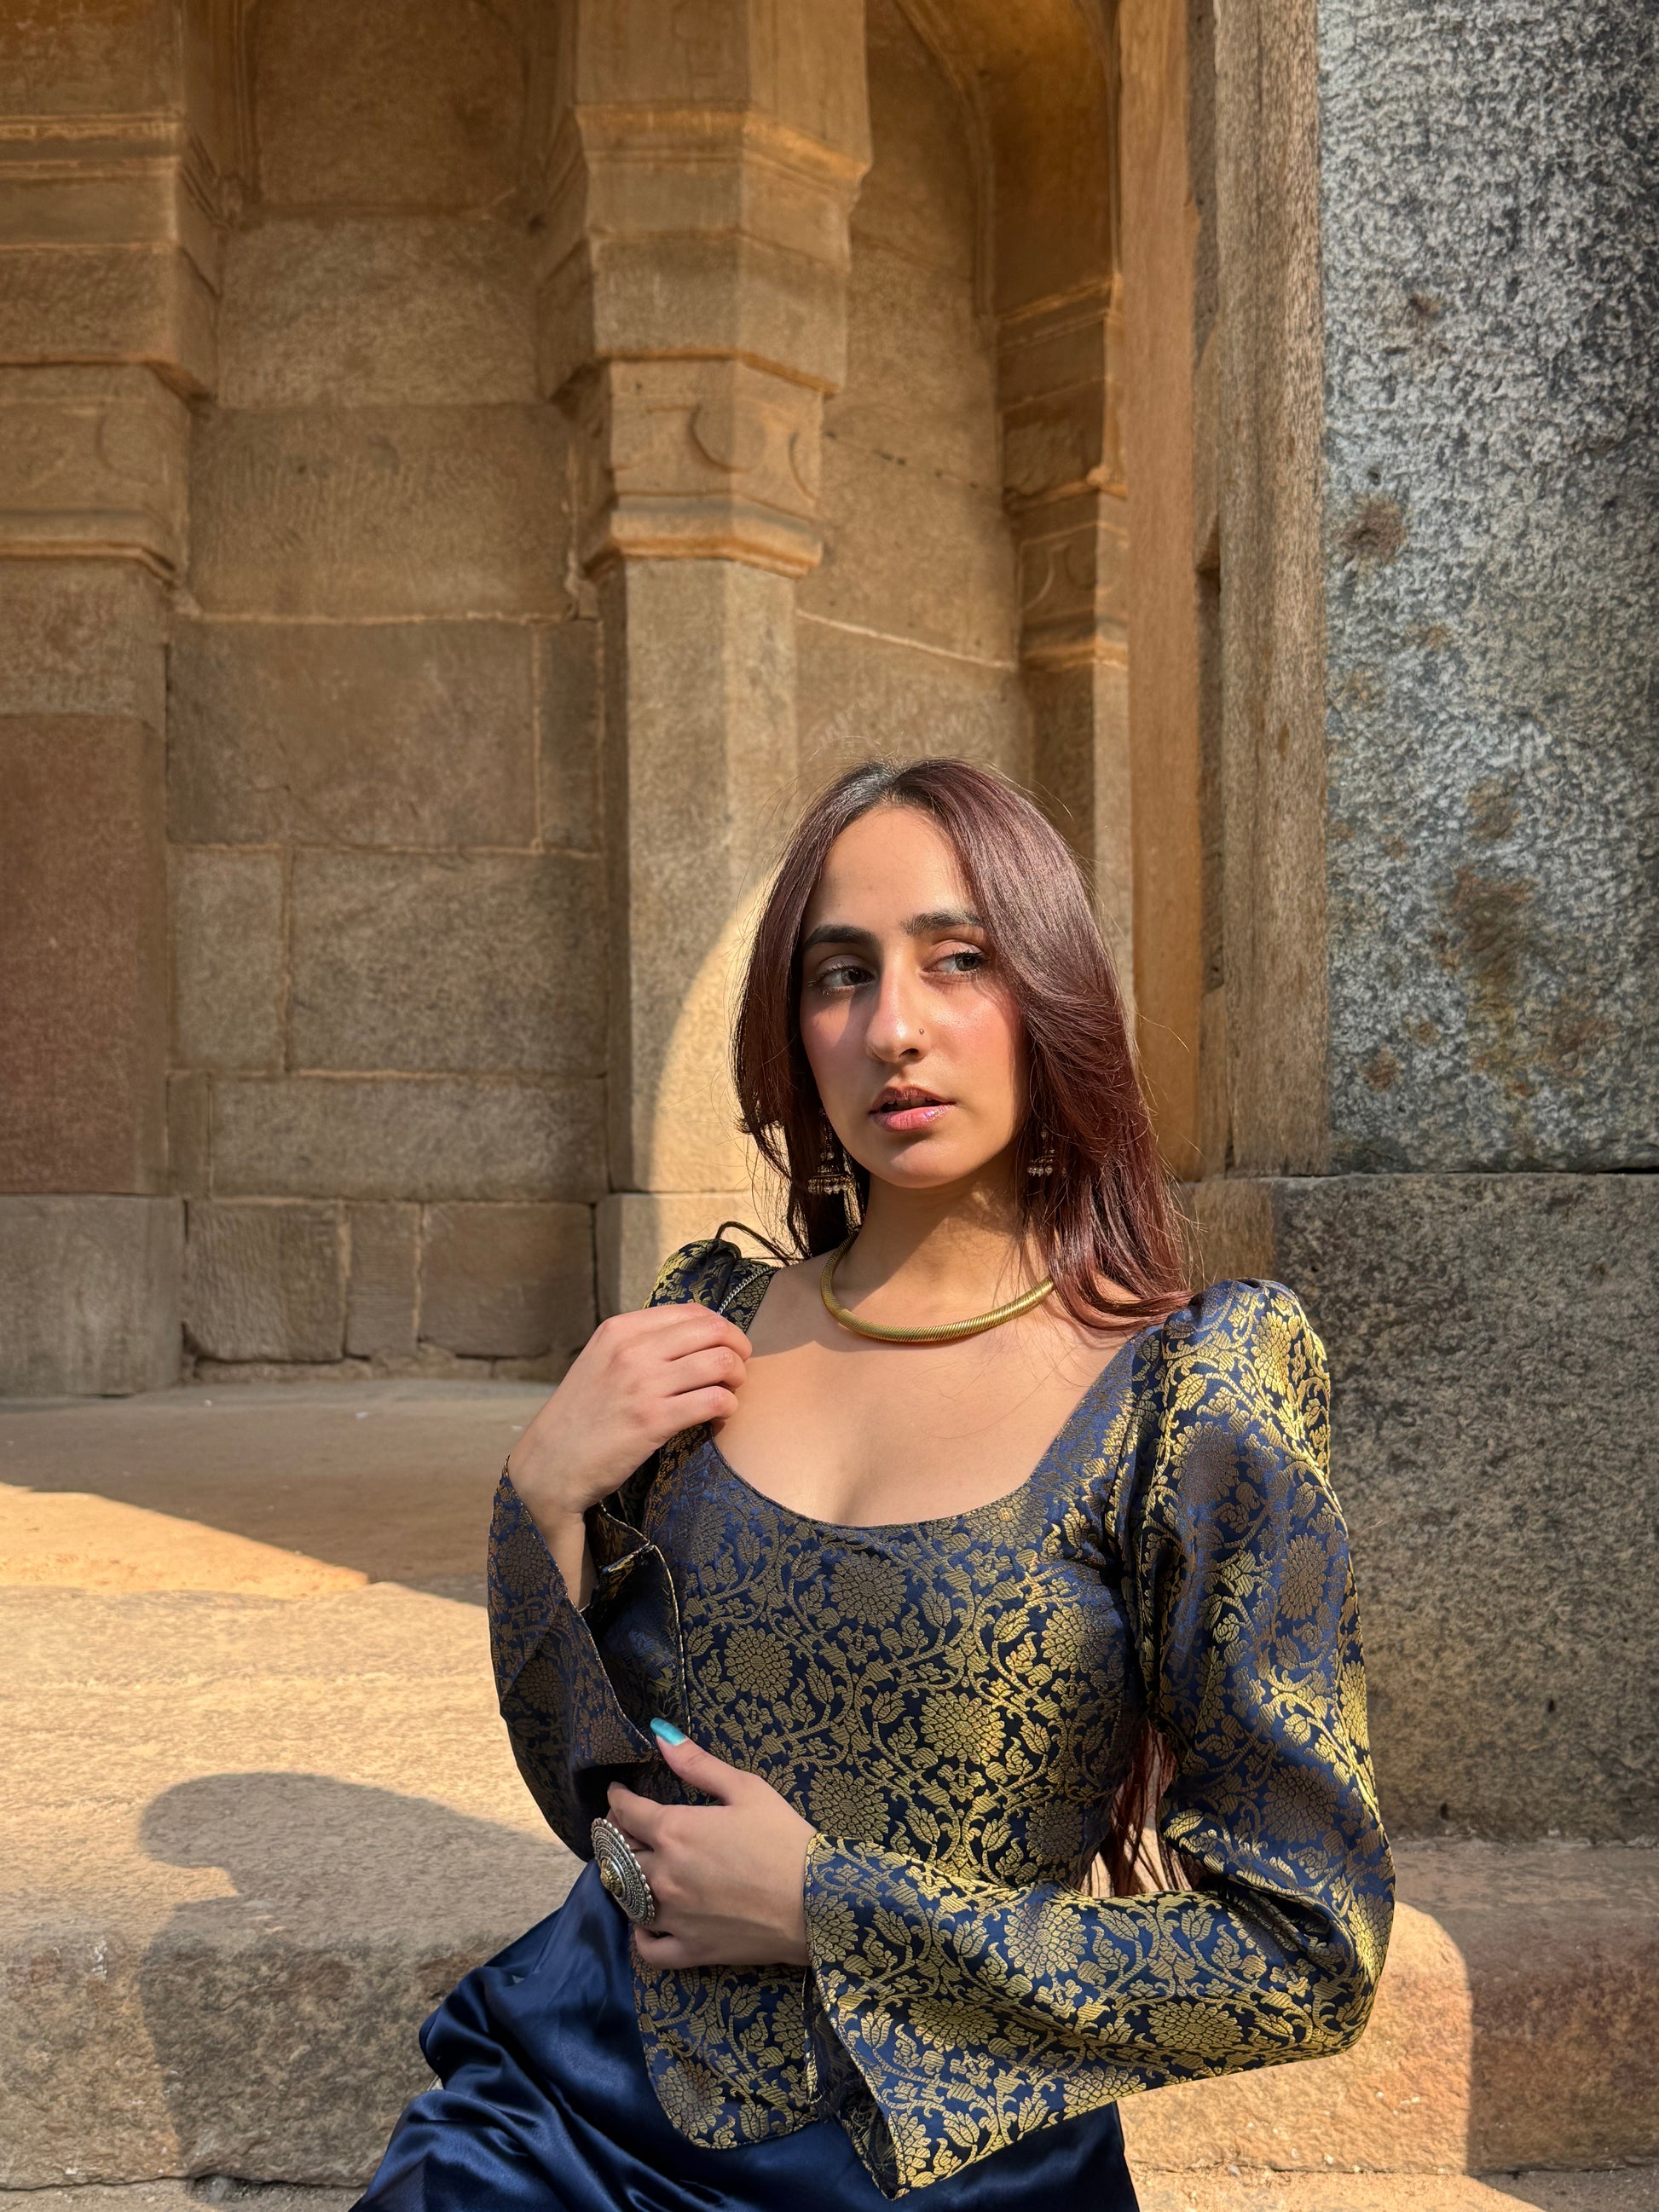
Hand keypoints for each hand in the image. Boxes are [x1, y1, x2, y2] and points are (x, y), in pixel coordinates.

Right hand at [506, 1304, 751, 1528]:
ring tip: (729, 1394)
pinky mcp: (653, 1421)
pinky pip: (714, 1401)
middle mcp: (632, 1349)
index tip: (726, 1347)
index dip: (721, 1328)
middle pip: (713, 1331)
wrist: (548, 1465)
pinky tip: (719, 1417)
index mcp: (620, 1329)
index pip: (692, 1312)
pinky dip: (728, 1408)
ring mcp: (643, 1384)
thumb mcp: (600, 1362)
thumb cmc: (579, 1417)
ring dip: (737, 1378)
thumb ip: (639, 1345)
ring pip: (721, 1362)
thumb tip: (693, 1337)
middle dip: (737, 1349)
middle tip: (736, 1371)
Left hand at [606, 1727, 815, 1968]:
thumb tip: (660, 1735)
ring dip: (627, 1881)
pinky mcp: (690, 1950)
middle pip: (620, 1855)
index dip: (617, 1799)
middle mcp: (663, 1875)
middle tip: (628, 1827)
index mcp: (674, 1831)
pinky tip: (649, 1923)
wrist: (816, 1902)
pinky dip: (642, 1935)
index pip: (625, 1813)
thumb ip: (698, 1764)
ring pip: (628, 1900)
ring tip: (639, 1869)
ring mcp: (673, 1917)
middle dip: (618, 1836)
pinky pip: (648, 1949)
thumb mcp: (746, 1789)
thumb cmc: (784, 1838)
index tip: (619, 1793)